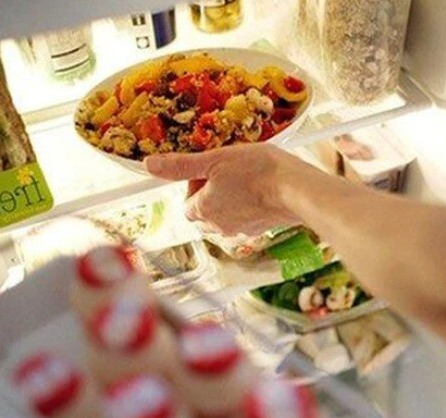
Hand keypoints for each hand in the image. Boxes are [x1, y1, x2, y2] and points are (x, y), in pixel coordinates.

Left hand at [144, 144, 319, 234]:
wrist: (296, 189)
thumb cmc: (258, 171)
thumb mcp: (215, 159)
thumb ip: (181, 165)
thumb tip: (150, 165)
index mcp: (203, 209)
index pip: (187, 201)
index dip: (196, 183)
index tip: (211, 169)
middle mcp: (218, 225)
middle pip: (203, 212)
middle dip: (210, 194)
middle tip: (226, 173)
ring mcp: (240, 230)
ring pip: (223, 217)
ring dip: (228, 201)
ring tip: (244, 179)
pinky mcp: (259, 229)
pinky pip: (243, 219)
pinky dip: (246, 207)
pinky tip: (258, 190)